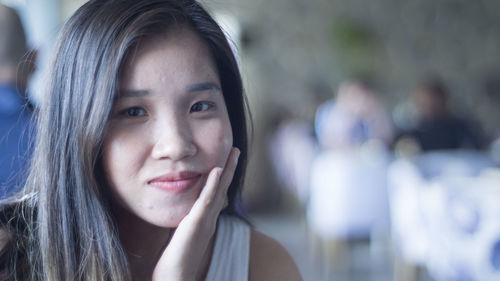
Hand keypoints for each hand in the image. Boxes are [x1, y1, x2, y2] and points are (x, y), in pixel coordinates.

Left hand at [152, 147, 239, 280]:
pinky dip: (213, 184)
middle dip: (230, 168)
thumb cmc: (176, 261)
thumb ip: (187, 223)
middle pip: (223, 189)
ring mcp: (205, 220)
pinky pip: (206, 200)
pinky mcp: (197, 223)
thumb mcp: (183, 236)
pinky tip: (217, 170)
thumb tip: (186, 216)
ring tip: (233, 153)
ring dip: (227, 170)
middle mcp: (210, 219)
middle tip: (236, 150)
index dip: (223, 177)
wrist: (176, 276)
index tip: (226, 162)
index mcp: (206, 220)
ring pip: (219, 191)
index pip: (216, 194)